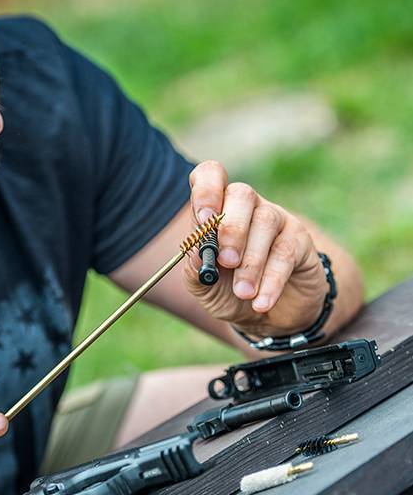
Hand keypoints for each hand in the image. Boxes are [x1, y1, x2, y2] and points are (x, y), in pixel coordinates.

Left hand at [184, 161, 327, 338]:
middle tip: (226, 262)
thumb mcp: (204, 287)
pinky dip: (271, 280)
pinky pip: (286, 252)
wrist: (265, 318)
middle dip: (231, 229)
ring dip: (251, 262)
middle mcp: (247, 207)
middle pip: (242, 194)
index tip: (203, 219)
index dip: (206, 190)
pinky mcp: (299, 240)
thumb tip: (195, 251)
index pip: (210, 176)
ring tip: (243, 293)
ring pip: (265, 222)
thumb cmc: (229, 293)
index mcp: (216, 209)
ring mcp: (275, 219)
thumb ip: (195, 269)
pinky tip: (260, 302)